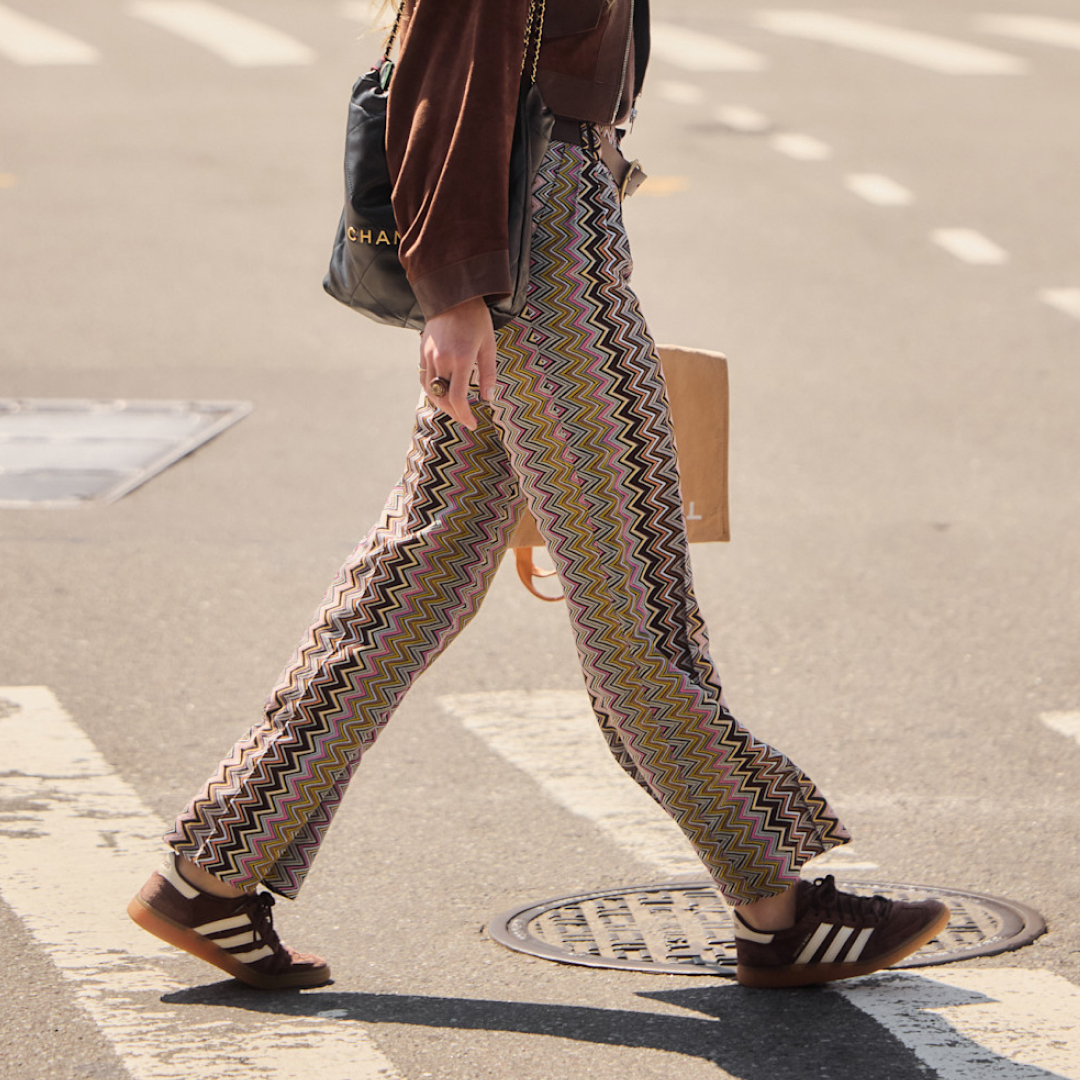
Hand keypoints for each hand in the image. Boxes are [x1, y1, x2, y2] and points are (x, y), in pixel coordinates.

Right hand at [420, 297, 496, 430]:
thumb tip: (488, 398)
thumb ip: (488, 374)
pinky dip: (433, 390)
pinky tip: (442, 394)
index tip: (473, 424)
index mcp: (461, 359)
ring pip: (431, 390)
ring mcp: (429, 356)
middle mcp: (441, 360)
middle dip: (455, 413)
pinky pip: (425, 378)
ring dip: (442, 404)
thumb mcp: (489, 345)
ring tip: (455, 409)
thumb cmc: (476, 319)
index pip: (458, 398)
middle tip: (467, 419)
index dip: (464, 415)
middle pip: (443, 398)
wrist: (452, 295)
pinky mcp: (422, 352)